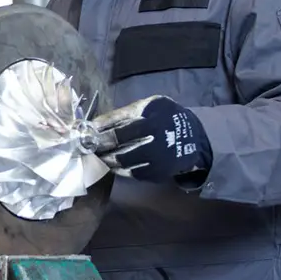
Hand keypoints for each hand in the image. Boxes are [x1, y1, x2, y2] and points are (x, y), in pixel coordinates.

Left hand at [92, 96, 211, 182]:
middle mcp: (155, 131)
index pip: (116, 119)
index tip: (85, 131)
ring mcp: (158, 153)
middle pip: (117, 139)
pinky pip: (132, 173)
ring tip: (98, 156)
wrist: (194, 138)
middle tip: (88, 145)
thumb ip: (125, 113)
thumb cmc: (164, 118)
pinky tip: (112, 165)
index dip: (97, 127)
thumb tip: (95, 125)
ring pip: (121, 159)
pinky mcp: (159, 171)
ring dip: (105, 159)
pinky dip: (119, 169)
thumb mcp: (149, 106)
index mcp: (150, 111)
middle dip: (98, 143)